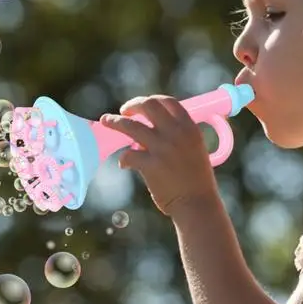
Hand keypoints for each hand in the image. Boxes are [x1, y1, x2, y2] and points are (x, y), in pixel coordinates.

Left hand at [99, 95, 218, 216]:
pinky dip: (124, 159)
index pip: (168, 102)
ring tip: (106, 121)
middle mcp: (176, 134)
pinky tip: (124, 164)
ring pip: (131, 126)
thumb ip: (178, 135)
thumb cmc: (196, 180)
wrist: (196, 204)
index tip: (143, 105)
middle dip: (133, 105)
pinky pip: (128, 155)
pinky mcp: (150, 165)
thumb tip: (153, 128)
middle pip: (149, 105)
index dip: (152, 100)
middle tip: (125, 111)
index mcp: (190, 128)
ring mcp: (162, 148)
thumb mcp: (195, 149)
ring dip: (115, 122)